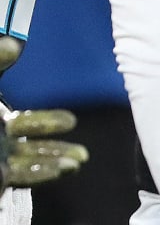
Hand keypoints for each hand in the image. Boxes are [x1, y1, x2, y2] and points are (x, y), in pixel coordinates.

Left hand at [0, 36, 87, 190]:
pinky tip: (50, 171)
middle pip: (30, 149)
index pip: (25, 123)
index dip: (48, 123)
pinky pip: (12, 179)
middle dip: (57, 152)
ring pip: (25, 167)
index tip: (71, 122)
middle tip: (82, 156)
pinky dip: (34, 175)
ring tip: (75, 165)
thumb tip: (14, 44)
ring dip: (50, 166)